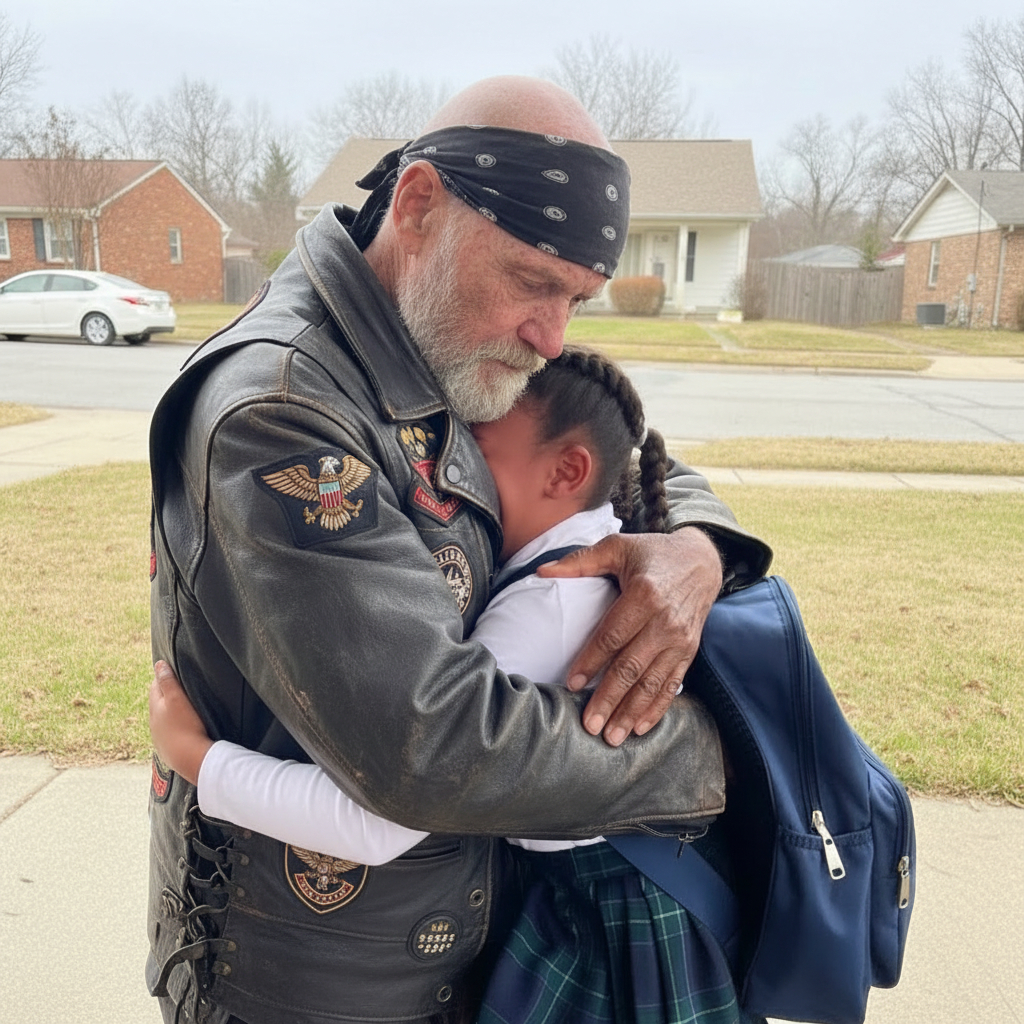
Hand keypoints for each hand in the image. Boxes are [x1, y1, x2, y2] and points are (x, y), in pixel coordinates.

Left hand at [149, 660, 213, 785]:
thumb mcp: (177, 699)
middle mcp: (154, 722)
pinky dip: (175, 727)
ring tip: (184, 707)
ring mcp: (160, 737)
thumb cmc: (186, 726)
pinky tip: (184, 728)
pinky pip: (169, 733)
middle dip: (166, 694)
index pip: (155, 686)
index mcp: (155, 707)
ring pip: (163, 718)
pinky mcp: (168, 748)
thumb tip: (159, 664)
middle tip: (180, 686)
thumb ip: (168, 681)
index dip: (163, 677)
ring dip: (170, 712)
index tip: (173, 671)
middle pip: (158, 702)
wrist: (190, 759)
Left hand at [536, 526, 721, 746]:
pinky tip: (640, 727)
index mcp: (644, 594)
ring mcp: (680, 639)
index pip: (611, 635)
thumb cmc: (652, 553)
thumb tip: (541, 570)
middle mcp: (664, 621)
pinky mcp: (690, 650)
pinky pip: (672, 684)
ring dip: (631, 712)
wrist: (702, 559)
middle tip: (589, 725)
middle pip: (631, 666)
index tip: (572, 684)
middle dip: (609, 699)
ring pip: (652, 682)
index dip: (590, 661)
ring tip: (612, 736)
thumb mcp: (617, 547)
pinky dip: (657, 708)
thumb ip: (580, 561)